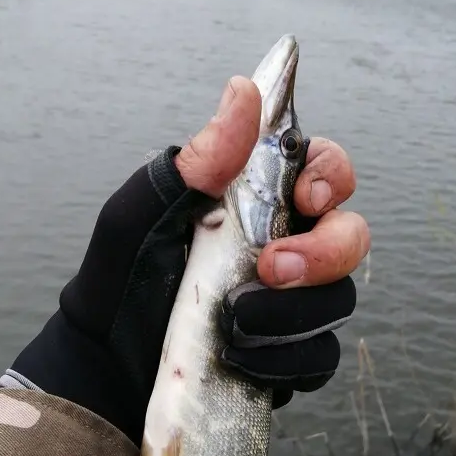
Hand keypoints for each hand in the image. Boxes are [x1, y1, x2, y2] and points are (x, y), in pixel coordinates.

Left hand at [8, 76, 369, 443]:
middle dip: (324, 252)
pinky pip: (321, 356)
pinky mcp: (291, 355)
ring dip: (293, 313)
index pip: (324, 170)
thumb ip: (197, 161)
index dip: (332, 176)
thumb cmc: (121, 278)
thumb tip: (244, 89)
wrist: (106, 365)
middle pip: (350, 235)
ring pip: (340, 299)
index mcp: (257, 202)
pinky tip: (243, 356)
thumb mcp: (144, 214)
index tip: (307, 196)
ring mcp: (293, 304)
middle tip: (272, 269)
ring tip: (235, 323)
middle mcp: (285, 246)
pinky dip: (286, 358)